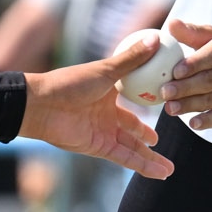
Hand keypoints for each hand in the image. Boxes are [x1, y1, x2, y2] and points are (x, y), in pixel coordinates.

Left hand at [20, 36, 174, 178]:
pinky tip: (158, 173)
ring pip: (132, 148)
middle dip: (148, 137)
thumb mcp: (106, 69)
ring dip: (150, 158)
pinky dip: (141, 166)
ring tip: (169, 169)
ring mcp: (103, 132)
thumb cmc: (69, 83)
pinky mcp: (99, 147)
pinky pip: (125, 158)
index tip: (167, 105)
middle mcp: (107, 114)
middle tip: (163, 143)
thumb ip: (132, 59)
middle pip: (133, 129)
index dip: (149, 103)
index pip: (134, 99)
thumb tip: (157, 39)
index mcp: (109, 92)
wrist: (41, 105)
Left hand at [160, 19, 211, 129]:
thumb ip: (194, 33)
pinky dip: (208, 121)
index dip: (194, 64)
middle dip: (185, 87)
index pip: (211, 55)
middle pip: (208, 80)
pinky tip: (194, 123)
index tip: (176, 71)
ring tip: (170, 108)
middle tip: (165, 92)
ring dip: (189, 105)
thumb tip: (170, 24)